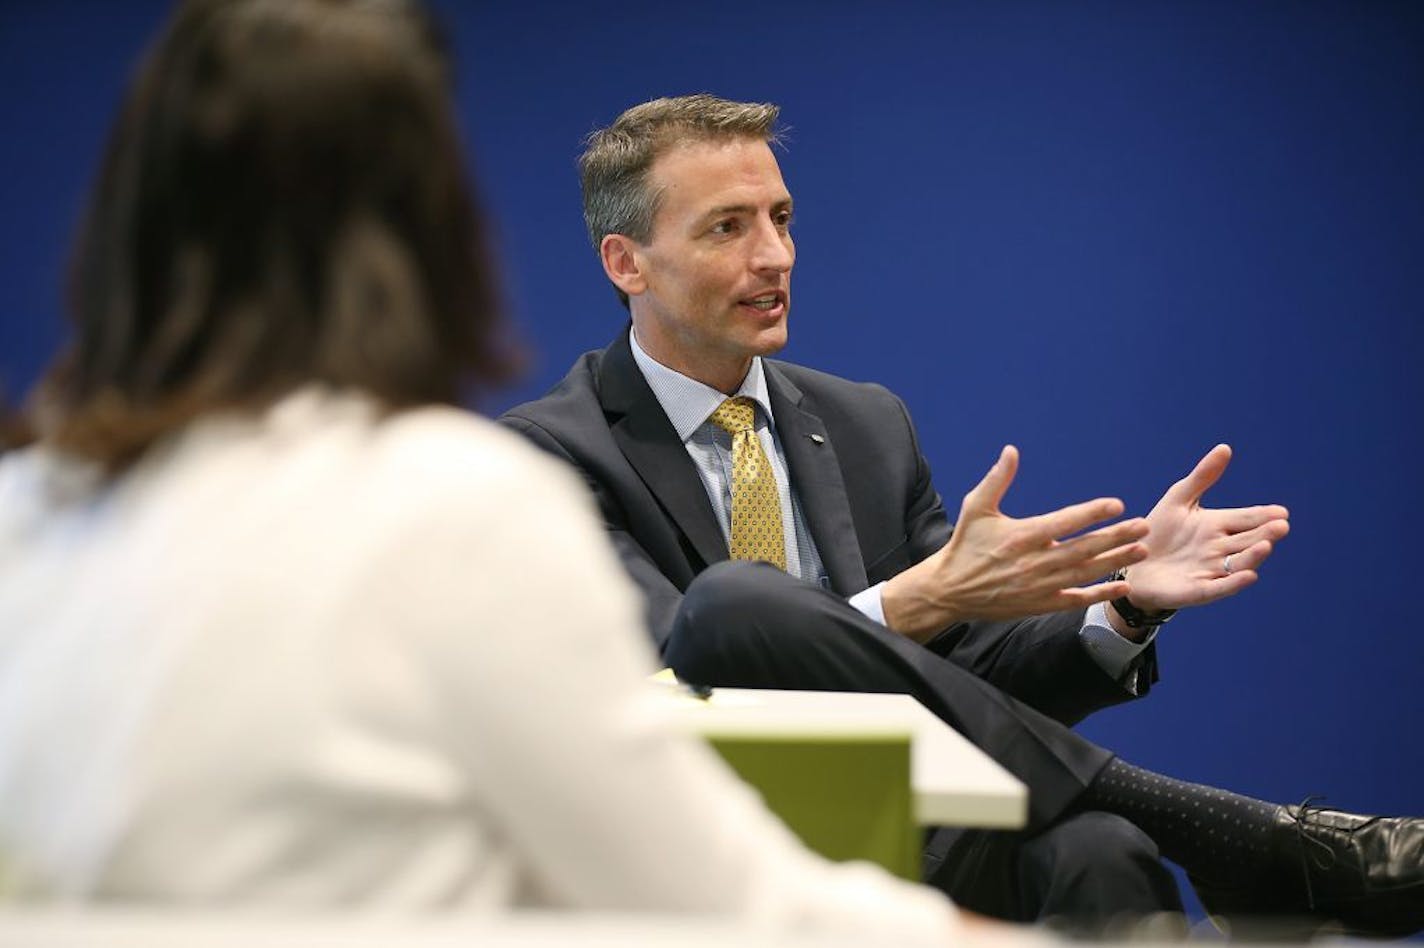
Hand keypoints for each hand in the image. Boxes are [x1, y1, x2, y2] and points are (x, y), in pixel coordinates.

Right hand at [882, 445, 1149, 641]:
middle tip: (1143, 526)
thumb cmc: (965, 544)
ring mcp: (1039, 586)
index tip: (1117, 505)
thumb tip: (1011, 450)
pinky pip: (1076, 599)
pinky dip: (1100, 594)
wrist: (949, 589)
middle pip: (1083, 548)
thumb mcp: (976, 507)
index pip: (1064, 522)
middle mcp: (1034, 562)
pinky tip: (1122, 585)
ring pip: (1085, 573)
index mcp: (1021, 535)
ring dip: (1116, 561)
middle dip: (1116, 537)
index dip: (1092, 513)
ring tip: (1142, 550)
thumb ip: (997, 479)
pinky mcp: (1040, 604)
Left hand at [1118, 444, 1289, 614]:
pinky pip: (1219, 588)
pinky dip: (1234, 583)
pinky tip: (1249, 576)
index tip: (1281, 511)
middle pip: (1248, 540)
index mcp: (1218, 526)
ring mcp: (1211, 571)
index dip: (1263, 516)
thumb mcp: (1178, 500)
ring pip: (1239, 563)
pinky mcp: (1198, 591)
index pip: (1247, 518)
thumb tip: (1225, 448)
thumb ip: (1202, 477)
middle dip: (1266, 533)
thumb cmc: (1158, 532)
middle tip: (1281, 525)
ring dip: (1254, 556)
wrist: (1131, 565)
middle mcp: (1220, 549)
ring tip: (1266, 545)